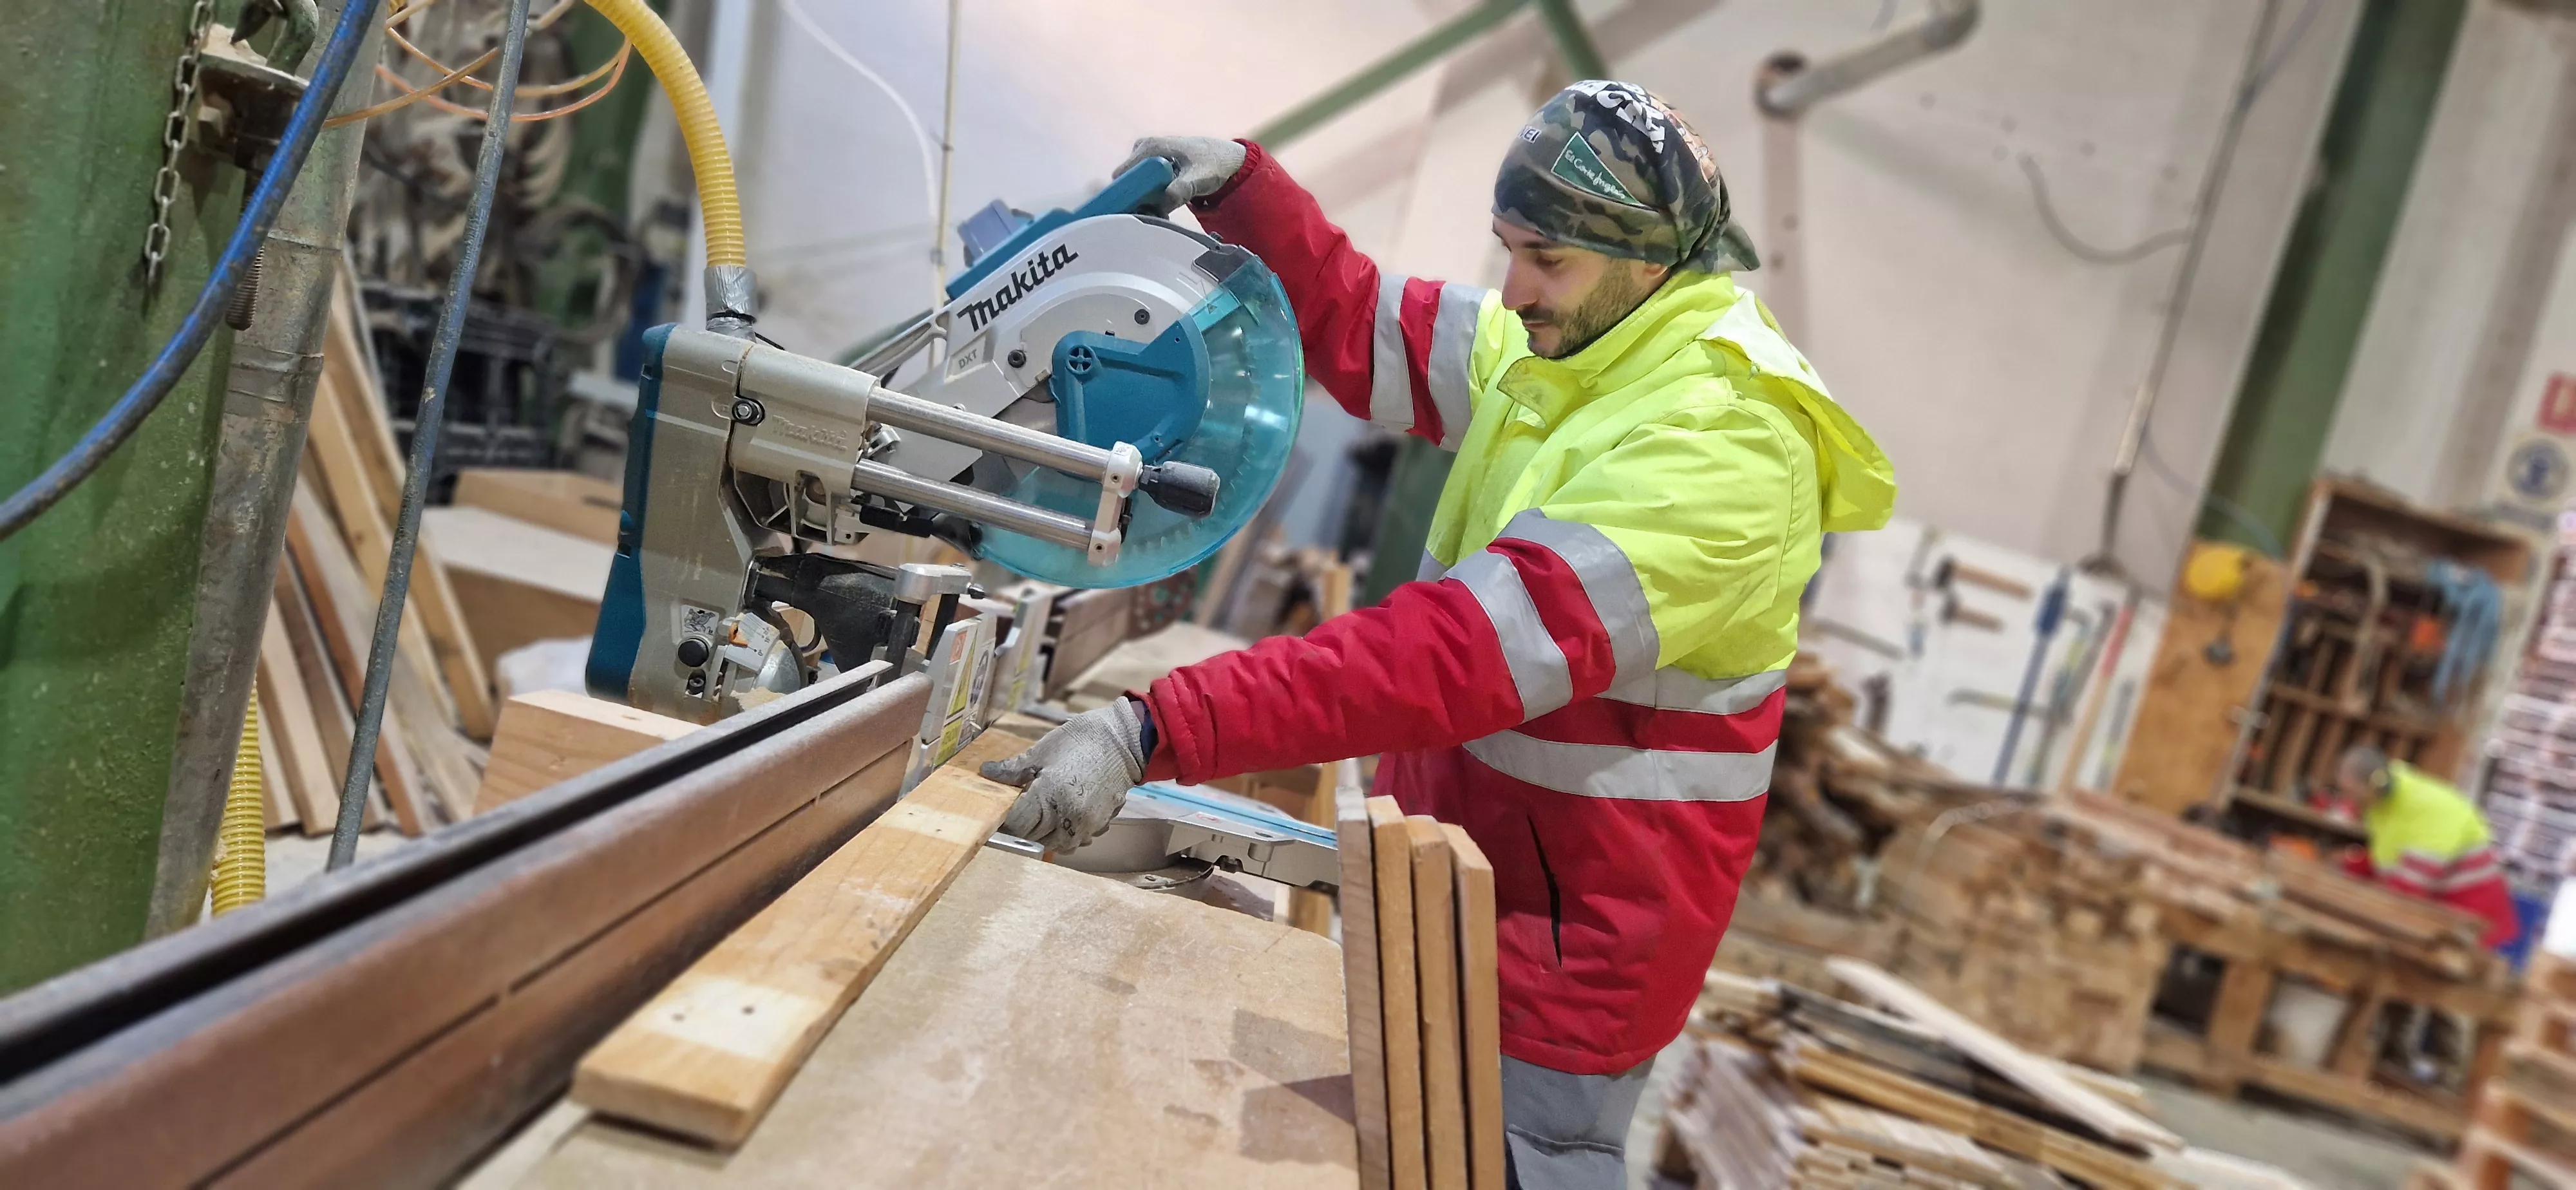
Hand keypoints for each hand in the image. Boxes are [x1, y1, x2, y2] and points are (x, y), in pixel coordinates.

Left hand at [980, 699, 1147, 851]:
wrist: (1124, 741)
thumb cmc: (1080, 740)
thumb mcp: (1042, 750)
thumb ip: (1013, 768)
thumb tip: (986, 772)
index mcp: (1050, 795)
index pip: (1016, 823)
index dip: (1004, 817)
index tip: (1001, 807)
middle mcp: (1067, 817)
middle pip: (1031, 837)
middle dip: (1021, 825)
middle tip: (1018, 808)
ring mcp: (1085, 825)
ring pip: (1052, 845)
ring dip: (1041, 835)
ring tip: (1038, 814)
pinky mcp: (1098, 825)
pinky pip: (1073, 841)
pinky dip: (1062, 835)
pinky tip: (1060, 816)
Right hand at [1118, 136, 1246, 209]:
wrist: (1228, 159)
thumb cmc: (1213, 164)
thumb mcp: (1199, 178)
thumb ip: (1181, 190)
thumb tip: (1163, 203)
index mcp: (1149, 147)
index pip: (1122, 175)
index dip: (1128, 195)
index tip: (1140, 211)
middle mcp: (1143, 149)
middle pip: (1127, 182)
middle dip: (1139, 200)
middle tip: (1157, 212)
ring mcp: (1147, 158)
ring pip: (1136, 186)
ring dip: (1147, 201)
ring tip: (1164, 210)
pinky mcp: (1153, 167)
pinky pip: (1144, 186)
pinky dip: (1152, 198)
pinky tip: (1166, 205)